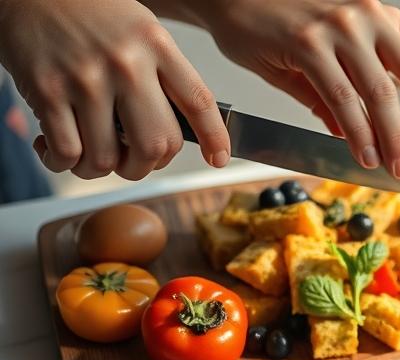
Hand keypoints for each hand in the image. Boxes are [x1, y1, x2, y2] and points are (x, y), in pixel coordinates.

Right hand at [0, 0, 229, 179]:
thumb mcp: (139, 29)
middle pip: (156, 144)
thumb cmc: (85, 11)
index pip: (199, 101)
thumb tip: (181, 128)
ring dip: (99, 170)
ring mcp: (86, 78)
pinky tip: (57, 151)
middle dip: (145, 167)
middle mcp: (126, 63)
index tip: (218, 159)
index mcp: (155, 44)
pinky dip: (62, 163)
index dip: (214, 137)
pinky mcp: (47, 90)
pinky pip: (67, 151)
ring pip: (108, 158)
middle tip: (132, 162)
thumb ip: (162, 73)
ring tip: (89, 158)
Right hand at [180, 0, 399, 178]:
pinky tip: (363, 154)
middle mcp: (368, 16)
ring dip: (393, 139)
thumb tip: (363, 136)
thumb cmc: (275, 20)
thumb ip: (351, 88)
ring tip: (398, 168)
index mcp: (382, 17)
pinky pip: (342, 97)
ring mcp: (339, 26)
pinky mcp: (307, 43)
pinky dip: (357, 132)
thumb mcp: (328, 49)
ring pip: (382, 93)